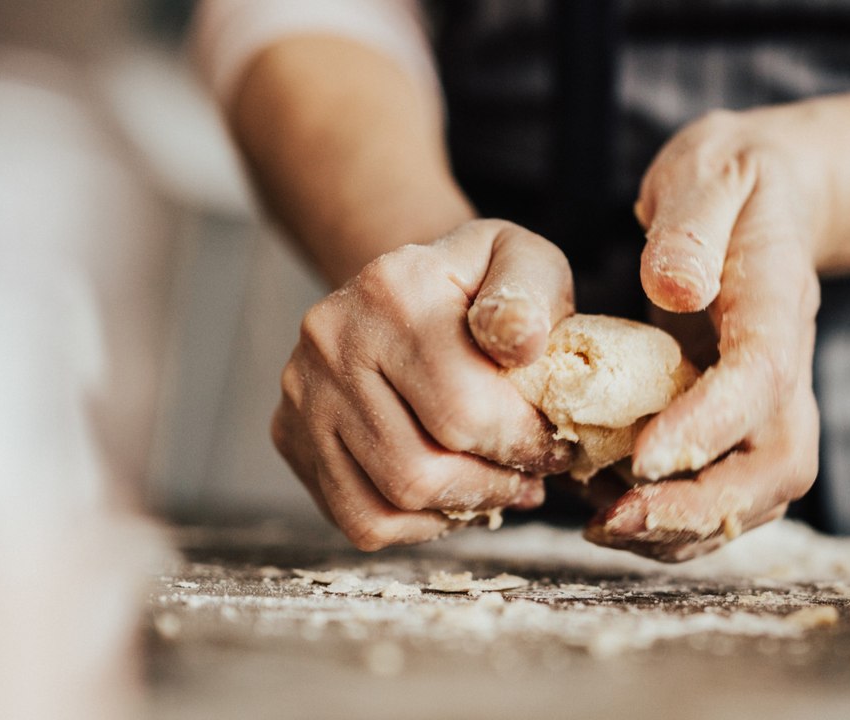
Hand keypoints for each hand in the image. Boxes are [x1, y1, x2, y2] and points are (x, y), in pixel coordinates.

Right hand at [273, 220, 575, 549]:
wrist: (405, 289)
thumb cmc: (477, 286)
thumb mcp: (520, 261)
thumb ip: (531, 296)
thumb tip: (522, 342)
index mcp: (393, 289)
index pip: (463, 408)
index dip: (526, 445)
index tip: (557, 446)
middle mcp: (333, 339)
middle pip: (422, 467)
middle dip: (496, 484)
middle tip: (532, 475)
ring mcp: (303, 392)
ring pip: (391, 501)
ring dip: (462, 508)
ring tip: (499, 485)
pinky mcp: (291, 435)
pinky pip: (359, 518)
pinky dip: (418, 523)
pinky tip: (453, 496)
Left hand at [584, 107, 824, 560]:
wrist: (771, 193)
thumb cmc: (731, 178)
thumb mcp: (708, 172)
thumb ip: (691, 225)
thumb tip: (675, 288)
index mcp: (778, 302)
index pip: (760, 379)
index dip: (708, 427)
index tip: (641, 457)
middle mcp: (787, 366)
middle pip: (776, 466)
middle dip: (700, 508)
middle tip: (614, 519)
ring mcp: (772, 401)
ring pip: (756, 494)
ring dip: (685, 527)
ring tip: (603, 524)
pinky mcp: (745, 421)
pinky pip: (728, 490)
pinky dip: (677, 518)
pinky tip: (612, 508)